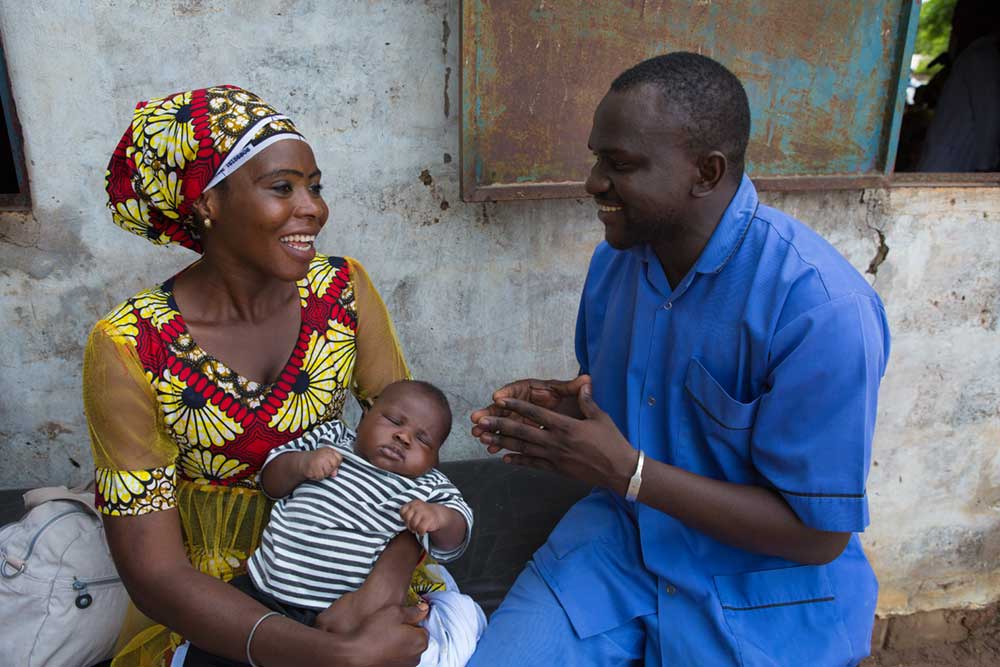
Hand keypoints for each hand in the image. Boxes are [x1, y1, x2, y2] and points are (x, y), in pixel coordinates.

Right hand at [299, 447, 342, 480]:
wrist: (303, 461)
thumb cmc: (318, 460)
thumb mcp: (327, 460)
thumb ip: (334, 466)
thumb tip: (335, 474)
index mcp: (329, 450)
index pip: (339, 458)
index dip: (336, 463)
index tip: (330, 463)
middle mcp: (324, 454)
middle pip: (334, 466)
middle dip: (330, 469)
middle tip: (323, 467)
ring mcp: (319, 461)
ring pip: (328, 472)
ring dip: (323, 473)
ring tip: (318, 469)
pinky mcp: (314, 468)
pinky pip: (320, 476)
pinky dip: (318, 476)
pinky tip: (314, 472)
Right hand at [327, 602, 429, 666]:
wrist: (354, 654)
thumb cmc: (373, 634)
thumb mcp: (394, 612)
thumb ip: (413, 611)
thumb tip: (423, 609)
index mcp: (420, 641)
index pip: (423, 628)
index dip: (412, 622)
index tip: (402, 620)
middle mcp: (415, 657)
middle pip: (416, 641)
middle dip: (407, 634)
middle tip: (392, 627)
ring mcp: (405, 666)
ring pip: (406, 651)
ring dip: (400, 645)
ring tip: (384, 638)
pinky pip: (397, 660)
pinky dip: (392, 655)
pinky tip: (380, 648)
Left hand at [399, 500, 448, 535]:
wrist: (438, 515)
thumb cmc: (422, 514)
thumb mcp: (414, 510)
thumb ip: (407, 514)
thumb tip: (402, 522)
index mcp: (413, 503)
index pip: (402, 511)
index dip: (404, 518)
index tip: (410, 519)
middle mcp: (418, 506)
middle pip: (407, 519)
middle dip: (409, 525)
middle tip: (413, 526)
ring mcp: (424, 512)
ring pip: (413, 525)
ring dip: (415, 529)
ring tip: (418, 528)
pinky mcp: (429, 519)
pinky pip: (420, 529)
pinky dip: (421, 532)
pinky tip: (423, 531)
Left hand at [474, 382, 637, 491]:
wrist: (619, 470)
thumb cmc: (612, 441)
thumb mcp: (600, 417)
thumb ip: (587, 401)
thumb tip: (584, 382)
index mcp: (566, 426)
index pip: (535, 413)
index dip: (516, 406)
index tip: (500, 401)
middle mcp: (556, 441)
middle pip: (522, 431)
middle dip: (500, 425)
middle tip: (482, 421)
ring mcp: (555, 457)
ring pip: (523, 449)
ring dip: (503, 443)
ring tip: (485, 438)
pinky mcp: (557, 469)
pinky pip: (533, 464)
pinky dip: (518, 461)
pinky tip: (505, 458)